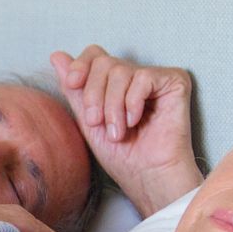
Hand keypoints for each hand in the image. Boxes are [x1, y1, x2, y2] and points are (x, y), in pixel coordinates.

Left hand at [51, 46, 203, 215]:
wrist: (147, 177)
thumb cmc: (122, 156)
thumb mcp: (88, 121)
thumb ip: (75, 89)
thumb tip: (57, 56)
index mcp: (114, 83)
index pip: (94, 55)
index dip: (81, 65)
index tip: (72, 84)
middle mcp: (135, 75)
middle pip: (104, 62)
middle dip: (94, 95)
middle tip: (96, 123)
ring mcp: (155, 77)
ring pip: (120, 71)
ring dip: (113, 106)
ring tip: (117, 132)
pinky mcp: (175, 81)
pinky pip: (143, 78)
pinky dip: (133, 102)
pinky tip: (135, 122)